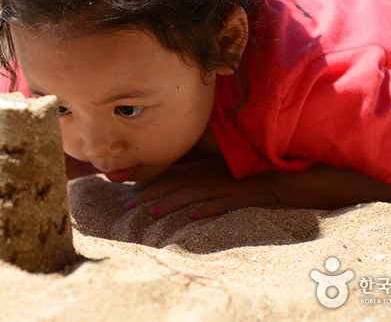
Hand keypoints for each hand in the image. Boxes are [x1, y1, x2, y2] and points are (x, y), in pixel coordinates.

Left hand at [124, 156, 279, 219]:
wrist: (263, 178)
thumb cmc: (232, 176)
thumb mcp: (206, 174)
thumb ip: (185, 178)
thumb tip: (161, 187)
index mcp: (194, 174)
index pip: (164, 180)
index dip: (144, 188)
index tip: (126, 197)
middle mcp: (201, 180)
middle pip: (170, 186)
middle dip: (148, 196)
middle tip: (127, 207)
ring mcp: (216, 188)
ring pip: (189, 194)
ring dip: (170, 203)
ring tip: (153, 212)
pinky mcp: (232, 197)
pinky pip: (217, 203)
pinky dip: (205, 209)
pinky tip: (193, 217)